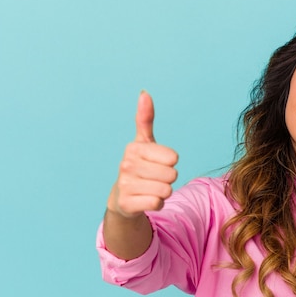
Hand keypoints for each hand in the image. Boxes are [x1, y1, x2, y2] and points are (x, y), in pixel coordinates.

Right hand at [107, 91, 178, 218]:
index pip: (173, 158)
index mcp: (134, 148)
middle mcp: (126, 165)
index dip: (170, 163)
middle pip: (172, 175)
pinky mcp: (126, 204)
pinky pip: (157, 203)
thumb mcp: (143, 143)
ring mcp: (125, 185)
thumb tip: (144, 93)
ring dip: (163, 192)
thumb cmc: (139, 166)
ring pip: (166, 190)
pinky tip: (146, 199)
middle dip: (168, 179)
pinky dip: (157, 204)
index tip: (157, 163)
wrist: (122, 197)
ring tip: (150, 188)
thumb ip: (145, 119)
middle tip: (154, 178)